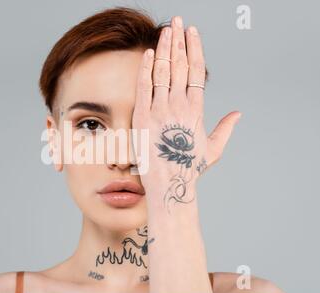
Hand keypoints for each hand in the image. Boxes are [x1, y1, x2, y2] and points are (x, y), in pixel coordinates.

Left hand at [132, 16, 240, 212]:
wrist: (169, 183)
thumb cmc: (189, 168)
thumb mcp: (212, 148)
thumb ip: (225, 128)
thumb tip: (238, 113)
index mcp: (196, 109)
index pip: (196, 71)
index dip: (194, 49)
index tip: (192, 33)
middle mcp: (179, 105)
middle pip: (180, 65)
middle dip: (178, 41)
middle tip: (177, 21)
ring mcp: (159, 109)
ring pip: (162, 71)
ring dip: (164, 48)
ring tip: (164, 30)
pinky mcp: (142, 116)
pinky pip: (143, 86)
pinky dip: (145, 68)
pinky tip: (148, 52)